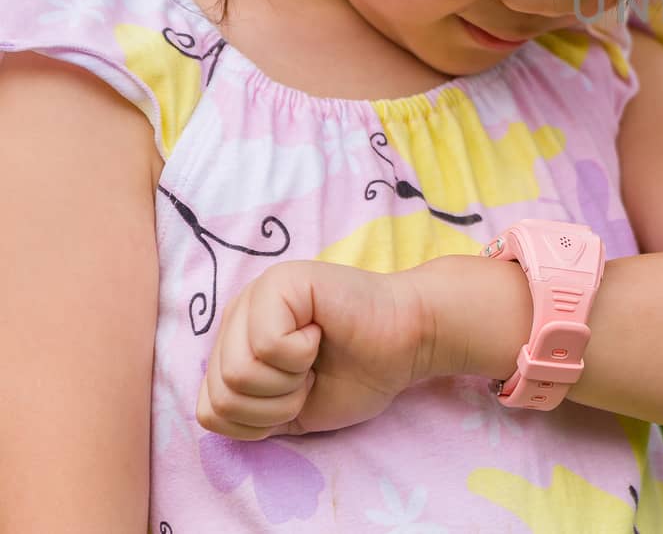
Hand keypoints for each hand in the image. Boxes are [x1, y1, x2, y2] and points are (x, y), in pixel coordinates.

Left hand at [196, 260, 431, 439]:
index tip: (300, 395)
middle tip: (311, 377)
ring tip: (315, 358)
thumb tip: (210, 411)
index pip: (209, 410)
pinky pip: (267, 346)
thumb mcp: (289, 410)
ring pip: (238, 373)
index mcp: (234, 345)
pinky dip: (300, 356)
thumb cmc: (360, 373)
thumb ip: (245, 411)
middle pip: (221, 395)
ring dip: (288, 381)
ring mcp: (256, 294)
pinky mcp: (281, 283)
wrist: (411, 341)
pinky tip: (322, 334)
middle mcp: (237, 315)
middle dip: (276, 404)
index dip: (259, 421)